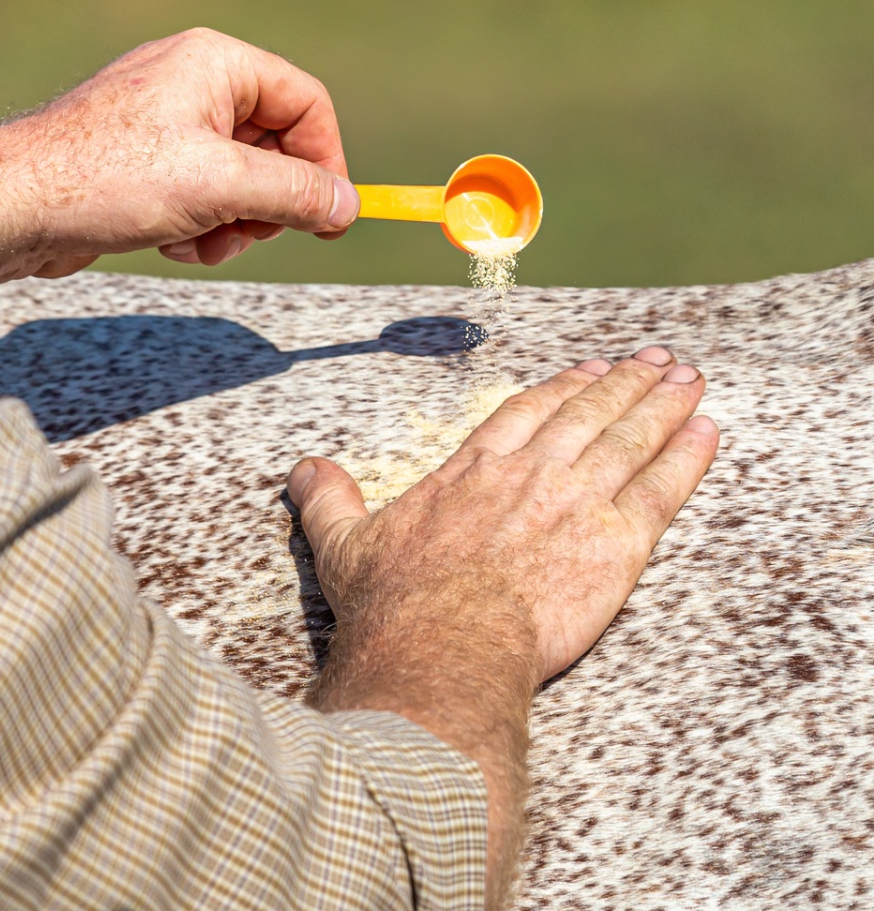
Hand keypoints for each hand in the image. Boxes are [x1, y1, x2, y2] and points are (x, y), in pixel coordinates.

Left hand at [5, 27, 359, 274]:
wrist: (13, 208)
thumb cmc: (106, 176)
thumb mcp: (221, 184)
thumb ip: (296, 193)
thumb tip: (346, 206)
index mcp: (217, 63)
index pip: (306, 103)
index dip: (327, 162)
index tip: (333, 215)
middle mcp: (194, 84)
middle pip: (276, 146)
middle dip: (268, 201)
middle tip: (251, 231)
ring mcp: (167, 124)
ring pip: (240, 180)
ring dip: (232, 222)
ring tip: (199, 238)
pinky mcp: (145, 163)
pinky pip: (203, 195)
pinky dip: (199, 226)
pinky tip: (169, 240)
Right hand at [292, 347, 717, 684]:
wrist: (439, 649)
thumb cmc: (392, 604)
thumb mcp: (345, 543)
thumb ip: (326, 498)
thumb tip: (300, 469)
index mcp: (473, 470)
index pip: (529, 412)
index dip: (562, 388)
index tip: (589, 370)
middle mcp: (529, 474)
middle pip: (588, 414)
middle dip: (626, 383)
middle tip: (657, 359)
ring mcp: (574, 503)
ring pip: (628, 439)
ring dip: (662, 403)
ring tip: (688, 376)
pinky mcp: (613, 545)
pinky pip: (660, 490)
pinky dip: (687, 458)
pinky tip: (707, 431)